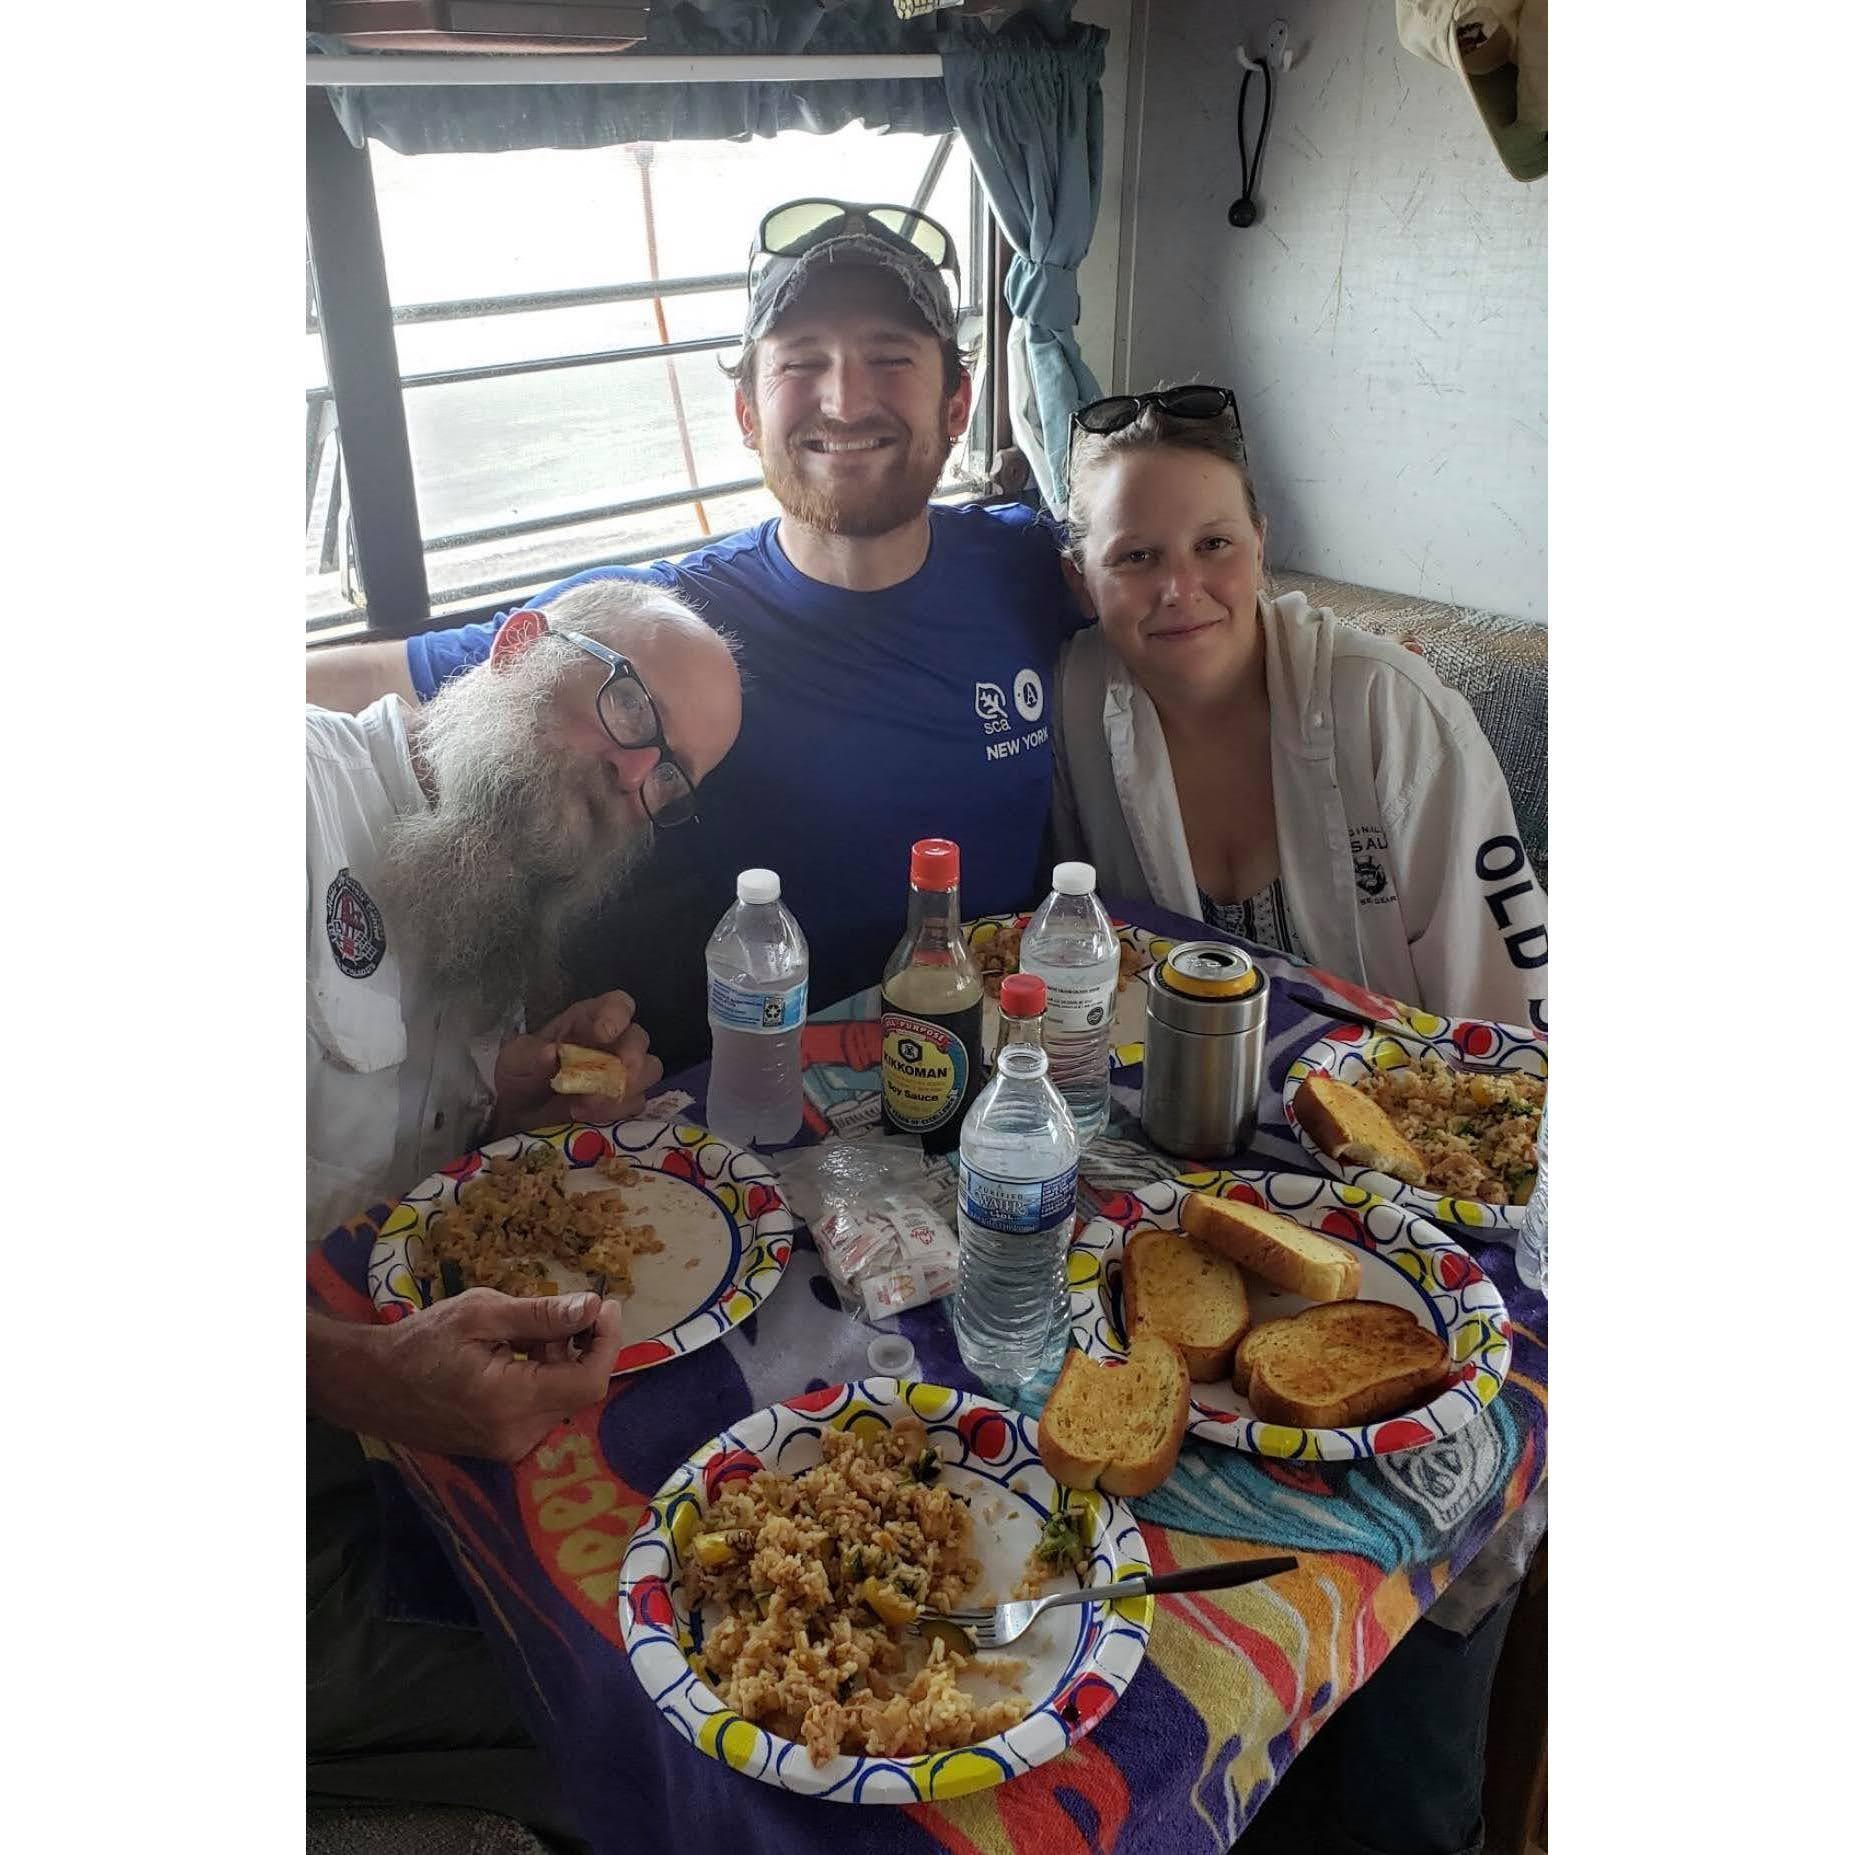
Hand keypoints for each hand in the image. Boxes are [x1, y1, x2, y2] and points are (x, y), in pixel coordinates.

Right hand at [313, 1291, 624, 1462]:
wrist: (370, 1385)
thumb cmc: (421, 1342)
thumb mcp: (480, 1314)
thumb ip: (541, 1314)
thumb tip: (593, 1307)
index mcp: (511, 1402)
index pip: (589, 1381)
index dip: (607, 1341)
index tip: (604, 1304)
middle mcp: (516, 1436)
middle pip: (579, 1390)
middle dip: (581, 1347)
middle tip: (560, 1311)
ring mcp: (508, 1448)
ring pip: (562, 1399)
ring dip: (559, 1361)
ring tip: (523, 1333)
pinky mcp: (500, 1448)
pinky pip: (541, 1411)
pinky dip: (542, 1379)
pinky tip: (515, 1356)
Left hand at [492, 990, 663, 1135]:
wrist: (518, 1117)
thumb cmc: (520, 1077)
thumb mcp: (514, 1061)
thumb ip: (530, 1055)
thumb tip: (551, 1053)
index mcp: (587, 1021)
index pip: (618, 1004)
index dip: (617, 1015)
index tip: (603, 1034)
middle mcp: (611, 1043)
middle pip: (639, 1038)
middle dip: (631, 1058)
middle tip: (609, 1078)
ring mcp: (620, 1073)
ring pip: (649, 1070)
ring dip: (624, 1088)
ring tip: (588, 1105)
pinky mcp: (622, 1102)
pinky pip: (637, 1102)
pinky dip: (617, 1110)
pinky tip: (589, 1116)